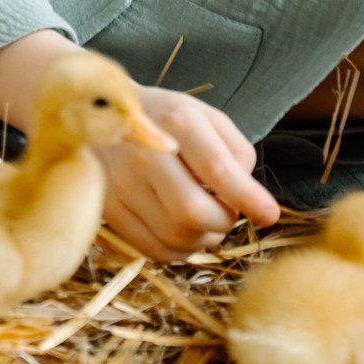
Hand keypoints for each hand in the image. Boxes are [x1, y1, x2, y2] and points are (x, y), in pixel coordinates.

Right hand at [95, 85, 279, 261]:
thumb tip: (246, 192)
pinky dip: (179, 251)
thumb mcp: (202, 115)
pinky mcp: (110, 210)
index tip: (269, 214)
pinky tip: (184, 231)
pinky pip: (154, 250)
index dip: (247, 197)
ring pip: (175, 237)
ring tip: (206, 220)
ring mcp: (122, 184)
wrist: (95, 113)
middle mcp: (145, 153)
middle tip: (228, 212)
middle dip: (222, 221)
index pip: (216, 169)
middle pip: (193, 211)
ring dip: (204, 239)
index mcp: (175, 121)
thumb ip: (234, 148)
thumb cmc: (162, 116)